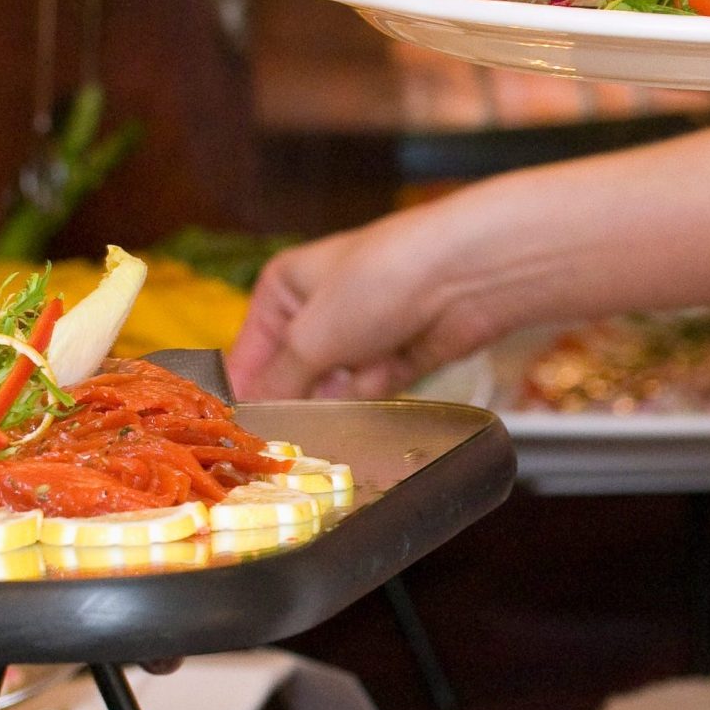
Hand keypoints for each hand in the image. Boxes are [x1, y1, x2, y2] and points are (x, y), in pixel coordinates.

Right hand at [228, 202, 496, 399]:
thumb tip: (253, 416)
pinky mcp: (396, 358)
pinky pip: (371, 393)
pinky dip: (378, 388)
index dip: (245, 396)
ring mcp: (360, 336)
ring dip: (347, 392)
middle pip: (292, 380)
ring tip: (365, 367)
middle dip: (303, 398)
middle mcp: (319, 312)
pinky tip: (393, 365)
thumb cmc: (381, 281)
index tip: (242, 434)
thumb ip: (279, 383)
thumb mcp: (311, 335)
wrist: (467, 275)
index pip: (248, 356)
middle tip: (302, 417)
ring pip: (333, 392)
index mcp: (284, 290)